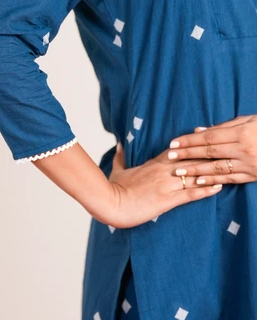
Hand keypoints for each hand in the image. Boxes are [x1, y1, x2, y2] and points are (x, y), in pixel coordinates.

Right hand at [106, 140, 222, 228]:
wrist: (112, 202)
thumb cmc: (114, 187)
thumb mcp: (117, 169)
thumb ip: (121, 156)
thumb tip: (119, 145)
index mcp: (152, 163)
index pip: (176, 150)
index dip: (191, 143)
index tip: (202, 135)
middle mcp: (163, 171)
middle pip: (190, 159)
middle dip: (207, 154)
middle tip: (222, 148)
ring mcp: (167, 184)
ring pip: (193, 174)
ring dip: (211, 171)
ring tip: (227, 167)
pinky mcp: (168, 199)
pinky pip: (191, 193)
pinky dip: (206, 189)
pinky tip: (218, 187)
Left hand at [168, 115, 256, 185]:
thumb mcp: (249, 121)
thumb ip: (224, 127)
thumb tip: (199, 131)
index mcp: (242, 133)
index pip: (209, 137)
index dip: (190, 140)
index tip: (174, 143)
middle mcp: (244, 149)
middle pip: (209, 152)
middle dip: (187, 154)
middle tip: (169, 156)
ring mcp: (249, 164)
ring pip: (217, 168)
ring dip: (196, 170)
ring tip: (179, 171)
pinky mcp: (253, 176)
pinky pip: (230, 179)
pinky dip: (213, 180)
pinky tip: (199, 181)